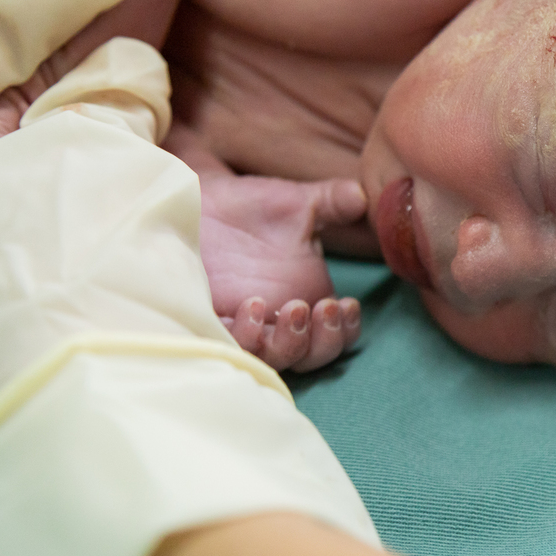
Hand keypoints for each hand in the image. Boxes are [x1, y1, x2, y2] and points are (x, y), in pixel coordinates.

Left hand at [166, 123, 365, 371]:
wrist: (195, 197)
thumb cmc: (248, 206)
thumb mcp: (297, 202)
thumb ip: (332, 201)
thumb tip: (361, 196)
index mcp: (306, 298)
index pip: (336, 335)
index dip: (346, 331)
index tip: (347, 305)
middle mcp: (276, 320)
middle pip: (309, 357)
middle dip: (323, 341)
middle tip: (323, 309)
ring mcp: (243, 324)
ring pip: (274, 359)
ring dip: (290, 343)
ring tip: (291, 308)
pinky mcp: (209, 320)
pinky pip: (230, 345)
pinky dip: (245, 336)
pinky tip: (251, 306)